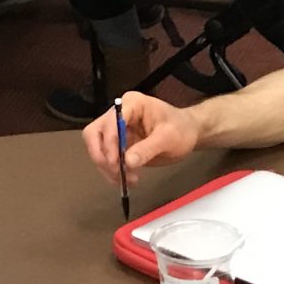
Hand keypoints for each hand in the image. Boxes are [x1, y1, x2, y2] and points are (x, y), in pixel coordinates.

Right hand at [79, 90, 197, 183]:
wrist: (188, 133)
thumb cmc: (181, 129)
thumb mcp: (169, 138)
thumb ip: (148, 149)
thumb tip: (128, 162)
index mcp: (132, 104)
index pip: (110, 122)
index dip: (109, 143)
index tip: (116, 163)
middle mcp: (119, 113)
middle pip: (94, 133)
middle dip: (102, 156)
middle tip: (116, 173)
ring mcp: (116, 128)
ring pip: (97, 148)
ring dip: (107, 167)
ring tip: (129, 179)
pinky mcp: (117, 143)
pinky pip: (106, 157)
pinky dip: (112, 170)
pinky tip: (128, 179)